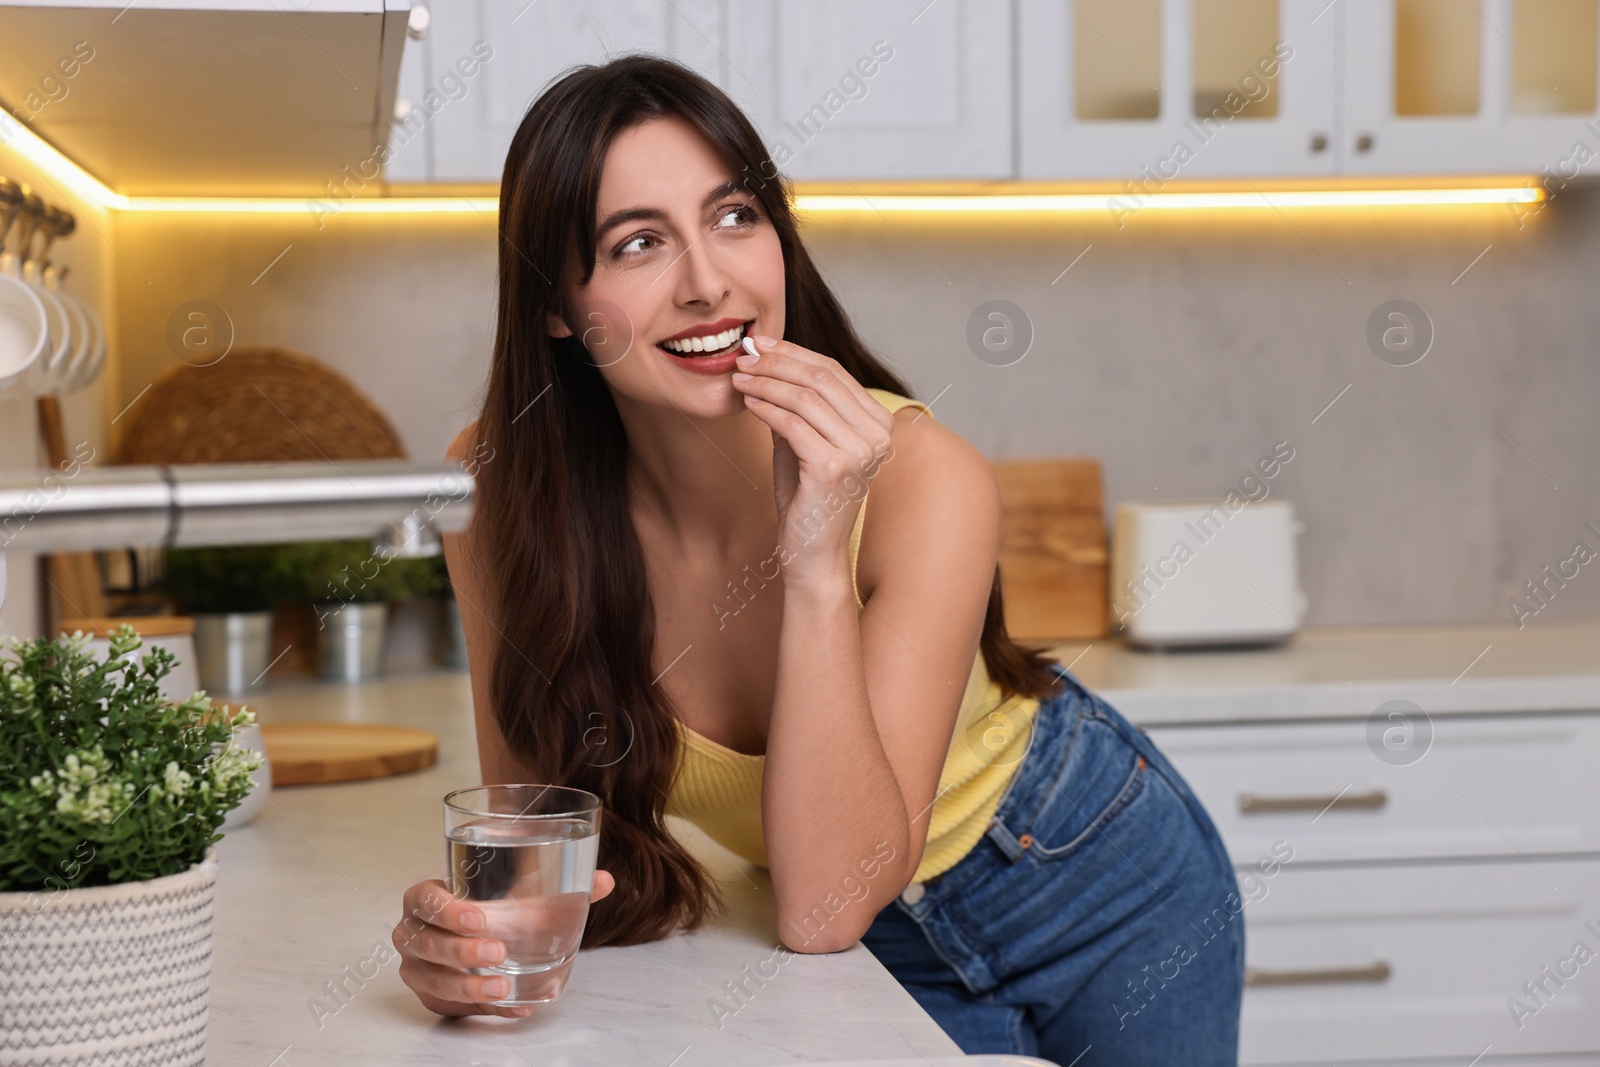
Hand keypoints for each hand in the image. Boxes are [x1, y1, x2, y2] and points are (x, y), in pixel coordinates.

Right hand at [392, 870, 616, 1017]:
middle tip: (498, 952)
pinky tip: (513, 1006)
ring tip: (502, 988)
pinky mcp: (430, 994)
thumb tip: (604, 881)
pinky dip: (483, 1008)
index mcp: (426, 898)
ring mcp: (418, 966)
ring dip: (467, 986)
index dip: (446, 910)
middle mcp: (413, 932)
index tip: (480, 919)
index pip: (424, 900)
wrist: (469, 931)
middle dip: (461, 951)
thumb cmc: (487, 905)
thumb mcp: (514, 889)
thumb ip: (559, 884)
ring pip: (432, 980)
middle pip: (427, 944)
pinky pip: (451, 1006)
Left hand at [731, 335, 895, 589]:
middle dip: (777, 362)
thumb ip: (796, 405)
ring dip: (766, 382)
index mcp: (879, 424)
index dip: (793, 353)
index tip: (759, 344)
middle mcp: (878, 435)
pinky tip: (747, 402)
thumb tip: (766, 359)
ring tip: (738, 377)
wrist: (813, 555)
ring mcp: (860, 452)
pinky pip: (792, 424)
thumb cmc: (807, 500)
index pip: (834, 372)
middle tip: (743, 356)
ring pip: (805, 397)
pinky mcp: (834, 468)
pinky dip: (765, 408)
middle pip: (822, 379)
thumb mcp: (804, 442)